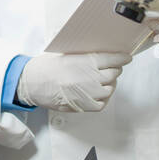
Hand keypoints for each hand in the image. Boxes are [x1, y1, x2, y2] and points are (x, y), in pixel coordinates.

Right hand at [15, 52, 131, 112]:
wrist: (31, 83)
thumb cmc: (45, 67)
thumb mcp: (66, 54)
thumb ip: (85, 55)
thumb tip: (102, 55)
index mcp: (86, 61)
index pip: (113, 58)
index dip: (122, 58)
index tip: (127, 57)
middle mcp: (90, 77)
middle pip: (114, 73)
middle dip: (114, 70)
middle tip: (111, 68)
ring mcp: (88, 93)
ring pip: (110, 88)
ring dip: (109, 84)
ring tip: (102, 81)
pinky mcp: (84, 105)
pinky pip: (102, 103)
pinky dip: (103, 98)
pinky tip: (98, 93)